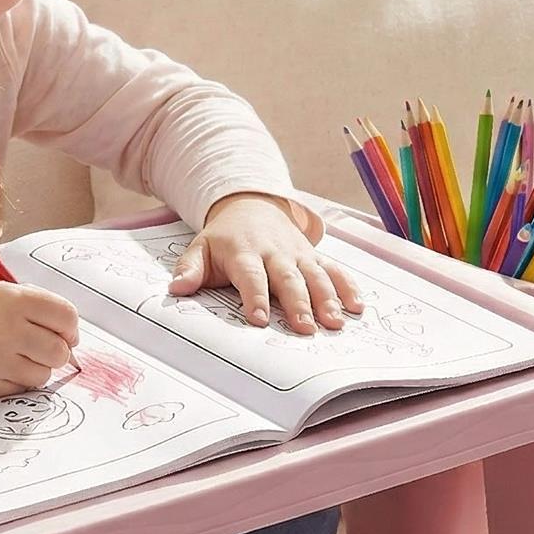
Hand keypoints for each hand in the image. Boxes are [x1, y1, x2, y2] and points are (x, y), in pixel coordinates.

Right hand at [0, 273, 80, 397]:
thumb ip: (32, 307)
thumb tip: (68, 334)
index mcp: (16, 301)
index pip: (67, 318)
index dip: (70, 327)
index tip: (65, 331)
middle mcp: (11, 332)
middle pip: (61, 352)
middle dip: (58, 350)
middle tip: (43, 345)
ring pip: (43, 375)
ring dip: (36, 366)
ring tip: (14, 354)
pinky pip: (19, 389)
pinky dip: (15, 380)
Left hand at [167, 192, 364, 333]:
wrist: (252, 205)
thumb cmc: (224, 238)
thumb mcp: (200, 248)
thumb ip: (188, 269)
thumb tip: (176, 289)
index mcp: (245, 252)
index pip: (251, 276)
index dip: (255, 297)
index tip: (258, 319)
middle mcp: (275, 252)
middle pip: (288, 278)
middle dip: (298, 303)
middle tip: (305, 328)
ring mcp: (298, 254)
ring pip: (315, 275)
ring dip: (328, 298)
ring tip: (335, 322)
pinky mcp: (314, 256)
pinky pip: (334, 270)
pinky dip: (348, 287)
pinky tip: (357, 307)